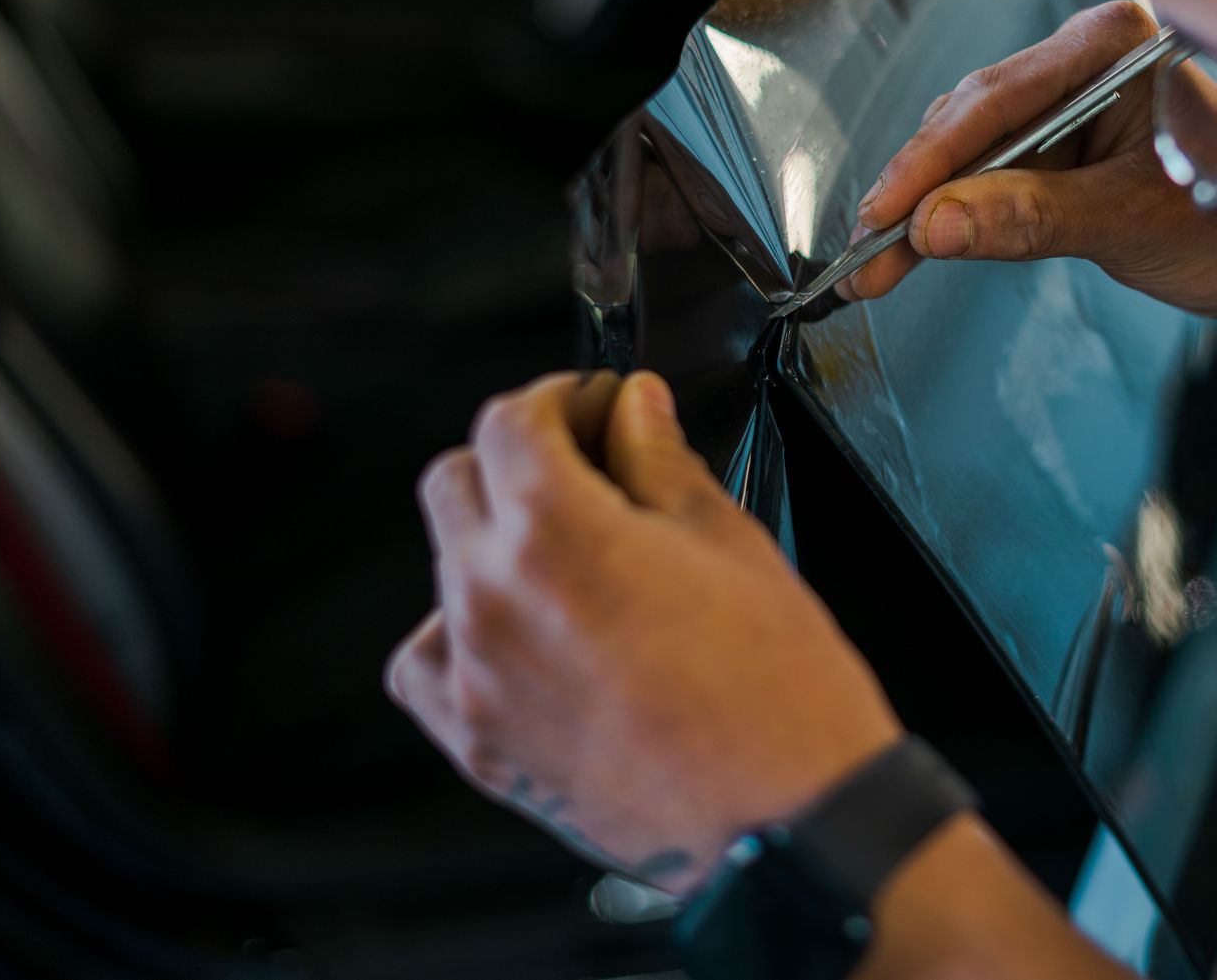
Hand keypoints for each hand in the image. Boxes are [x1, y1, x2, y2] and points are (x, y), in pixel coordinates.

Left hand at [386, 370, 903, 895]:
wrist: (789, 818)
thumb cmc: (778, 691)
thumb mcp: (731, 540)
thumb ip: (660, 460)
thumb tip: (633, 409)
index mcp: (557, 531)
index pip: (509, 421)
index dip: (557, 399)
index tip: (591, 409)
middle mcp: (493, 598)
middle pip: (457, 482)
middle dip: (517, 461)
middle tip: (586, 470)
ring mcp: (477, 678)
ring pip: (443, 567)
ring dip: (493, 544)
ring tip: (572, 564)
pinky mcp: (480, 744)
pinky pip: (427, 664)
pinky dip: (458, 635)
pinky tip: (520, 635)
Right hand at [843, 0, 1216, 316]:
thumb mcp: (1132, 221)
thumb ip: (1030, 218)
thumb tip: (933, 226)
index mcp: (1114, 47)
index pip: (998, 97)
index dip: (931, 159)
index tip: (886, 212)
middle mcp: (1085, 63)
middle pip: (971, 120)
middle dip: (917, 190)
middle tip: (867, 252)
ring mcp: (1069, 106)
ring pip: (970, 152)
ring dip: (925, 210)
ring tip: (877, 266)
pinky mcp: (1061, 150)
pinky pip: (990, 177)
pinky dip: (954, 218)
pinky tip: (915, 251)